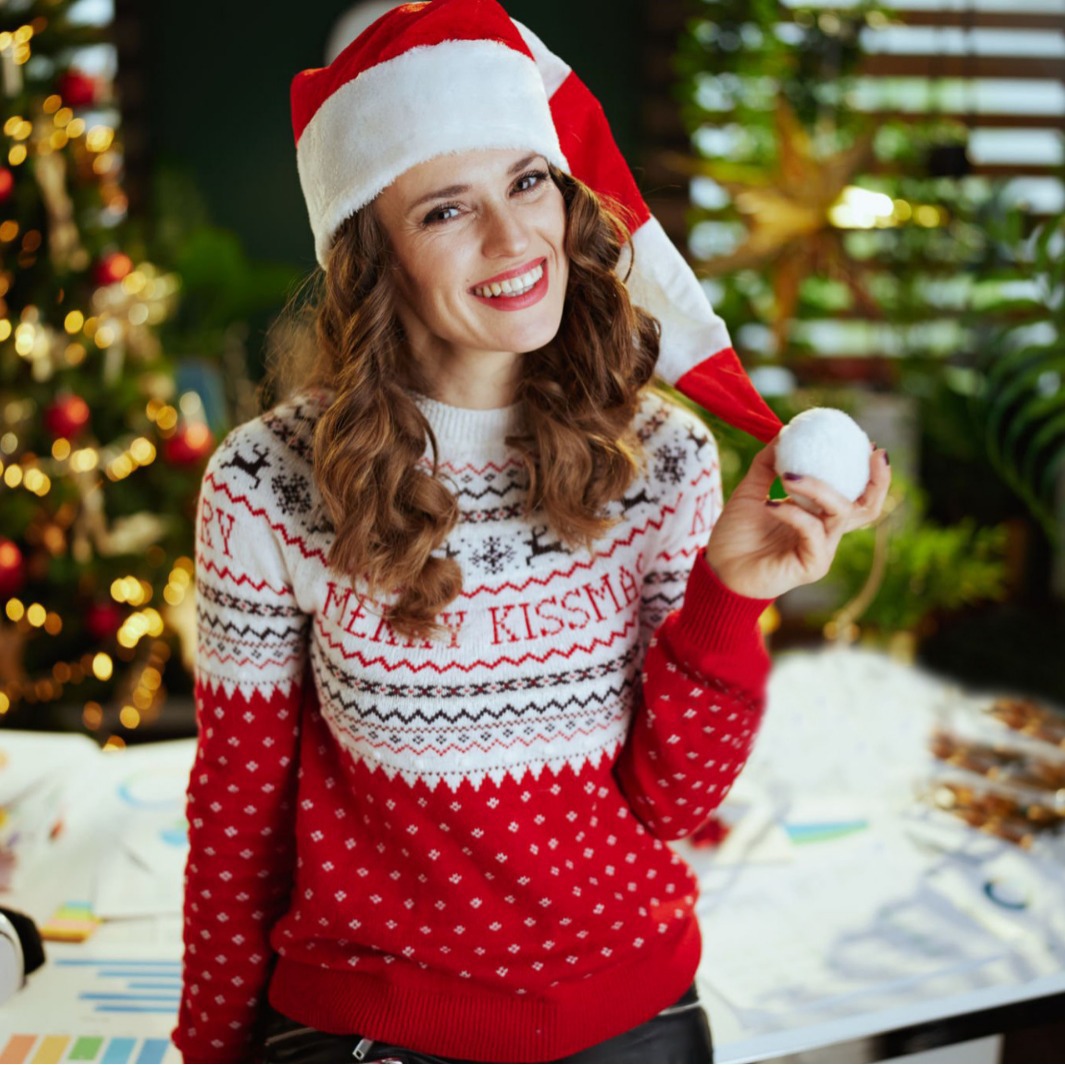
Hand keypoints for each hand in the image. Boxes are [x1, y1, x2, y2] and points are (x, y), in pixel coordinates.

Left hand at [704, 440, 891, 599]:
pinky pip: (812, 530)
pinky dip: (792, 512)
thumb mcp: (752, 490)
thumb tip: (785, 432)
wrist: (718, 568)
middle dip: (877, 480)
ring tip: (787, 476)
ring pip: (840, 512)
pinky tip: (769, 504)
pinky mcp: (812, 566)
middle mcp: (826, 533)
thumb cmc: (736, 534)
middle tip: (870, 452)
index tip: (868, 444)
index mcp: (818, 516)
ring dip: (817, 487)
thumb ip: (769, 463)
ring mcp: (822, 551)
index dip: (870, 472)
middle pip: (868, 508)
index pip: (856, 494)